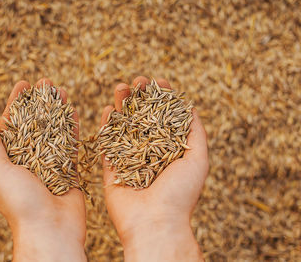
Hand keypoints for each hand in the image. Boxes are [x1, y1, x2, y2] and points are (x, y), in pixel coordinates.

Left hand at [0, 79, 85, 261]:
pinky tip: (74, 111)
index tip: (23, 84)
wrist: (50, 230)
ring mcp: (51, 163)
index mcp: (10, 159)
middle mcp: (30, 159)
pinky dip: (72, 127)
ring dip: (57, 109)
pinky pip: (72, 144)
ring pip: (54, 130)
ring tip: (61, 90)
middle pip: (35, 123)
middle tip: (46, 81)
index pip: (13, 124)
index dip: (17, 102)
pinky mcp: (70, 169)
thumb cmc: (20, 203)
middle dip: (40, 101)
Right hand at [101, 76, 207, 260]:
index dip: (161, 98)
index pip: (164, 118)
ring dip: (121, 105)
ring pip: (123, 127)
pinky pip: (106, 144)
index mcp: (169, 150)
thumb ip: (195, 133)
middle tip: (137, 81)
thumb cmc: (180, 193)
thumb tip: (191, 107)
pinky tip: (106, 109)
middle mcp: (148, 153)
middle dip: (139, 97)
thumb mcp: (198, 159)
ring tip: (121, 87)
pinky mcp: (111, 169)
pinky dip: (105, 126)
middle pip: (142, 118)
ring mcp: (128, 160)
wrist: (155, 223)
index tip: (158, 81)